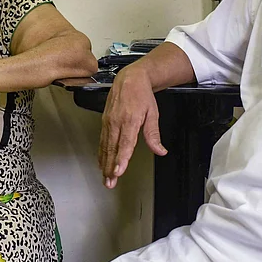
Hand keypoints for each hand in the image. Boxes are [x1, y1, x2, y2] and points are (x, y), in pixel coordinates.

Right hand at [99, 66, 166, 188]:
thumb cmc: (142, 94)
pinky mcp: (104, 121)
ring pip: (105, 146)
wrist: (130, 78)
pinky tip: (101, 161)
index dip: (121, 159)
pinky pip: (102, 140)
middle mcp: (116, 122)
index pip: (125, 144)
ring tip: (105, 177)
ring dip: (104, 163)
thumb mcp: (153, 113)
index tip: (117, 171)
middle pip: (112, 149)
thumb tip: (160, 150)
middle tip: (109, 182)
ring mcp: (108, 121)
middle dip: (110, 167)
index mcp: (130, 120)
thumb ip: (153, 134)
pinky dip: (101, 153)